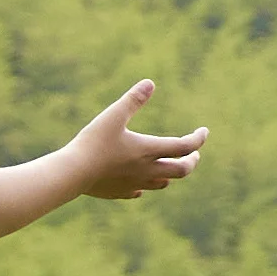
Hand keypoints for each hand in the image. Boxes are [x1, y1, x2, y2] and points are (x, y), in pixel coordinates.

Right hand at [70, 80, 206, 199]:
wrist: (72, 174)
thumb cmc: (93, 142)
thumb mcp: (113, 115)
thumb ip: (133, 100)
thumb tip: (150, 83)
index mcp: (148, 150)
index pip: (184, 147)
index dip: (198, 139)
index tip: (204, 132)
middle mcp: (146, 170)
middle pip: (180, 170)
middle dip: (191, 161)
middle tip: (195, 154)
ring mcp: (133, 184)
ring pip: (162, 184)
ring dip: (171, 174)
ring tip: (170, 165)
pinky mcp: (119, 192)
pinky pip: (138, 192)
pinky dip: (144, 185)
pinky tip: (139, 183)